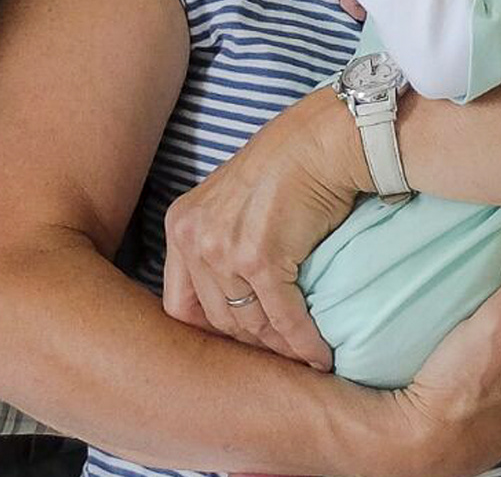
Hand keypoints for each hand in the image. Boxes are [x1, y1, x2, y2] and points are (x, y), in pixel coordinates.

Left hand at [161, 88, 360, 370]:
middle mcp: (193, 238)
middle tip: (283, 353)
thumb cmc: (285, 166)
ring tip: (303, 358)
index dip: (211, 332)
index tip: (244, 340)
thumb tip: (233, 300)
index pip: (180, 305)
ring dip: (280, 348)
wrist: (320, 141)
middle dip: (252, 343)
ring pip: (250, 324)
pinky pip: (283, 318)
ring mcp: (224, 249)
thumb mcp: (230, 203)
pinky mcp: (260, 258)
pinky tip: (321, 355)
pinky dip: (304, 342)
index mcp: (180, 225)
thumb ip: (218, 243)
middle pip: (217, 320)